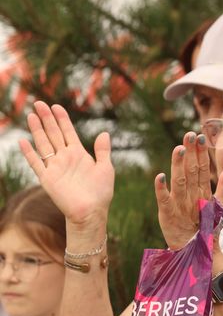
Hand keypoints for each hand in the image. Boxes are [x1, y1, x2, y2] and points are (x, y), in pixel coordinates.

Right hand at [18, 101, 114, 228]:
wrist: (91, 211)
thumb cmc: (100, 192)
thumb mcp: (106, 168)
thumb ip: (103, 151)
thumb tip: (104, 132)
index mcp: (79, 154)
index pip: (68, 132)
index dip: (62, 119)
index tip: (56, 106)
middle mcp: (65, 158)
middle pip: (53, 134)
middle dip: (47, 119)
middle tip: (38, 103)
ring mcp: (55, 167)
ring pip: (43, 144)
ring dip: (37, 130)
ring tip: (31, 115)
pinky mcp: (47, 178)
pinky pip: (36, 163)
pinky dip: (29, 153)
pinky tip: (23, 141)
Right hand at [154, 133, 212, 249]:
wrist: (199, 251)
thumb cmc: (208, 227)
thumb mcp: (220, 206)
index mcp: (200, 190)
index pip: (201, 168)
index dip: (201, 153)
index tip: (201, 136)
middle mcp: (188, 193)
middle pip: (189, 170)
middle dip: (189, 152)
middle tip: (189, 135)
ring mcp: (177, 203)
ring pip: (179, 181)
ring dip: (178, 165)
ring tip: (179, 149)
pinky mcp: (168, 214)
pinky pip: (165, 200)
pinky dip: (162, 189)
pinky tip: (160, 177)